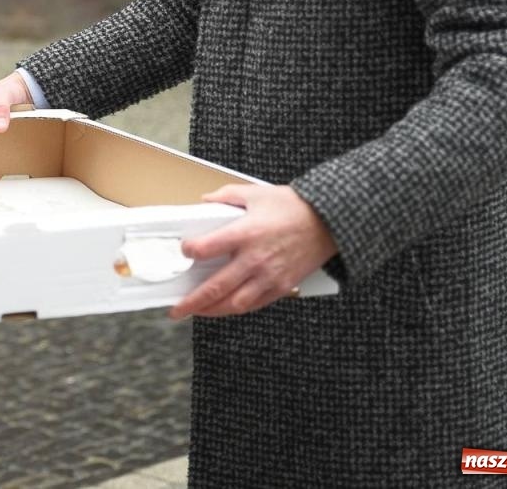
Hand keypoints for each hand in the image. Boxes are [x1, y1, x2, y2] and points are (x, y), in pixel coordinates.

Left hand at [168, 183, 337, 319]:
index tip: (184, 251)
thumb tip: (204, 202)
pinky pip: (255, 305)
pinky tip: (226, 308)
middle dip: (192, 302)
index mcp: (245, 233)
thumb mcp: (255, 193)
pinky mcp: (282, 287)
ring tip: (197, 313)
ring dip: (212, 311)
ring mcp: (269, 277)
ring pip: (235, 303)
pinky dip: (237, 309)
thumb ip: (225, 197)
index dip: (189, 251)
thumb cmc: (294, 206)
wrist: (329, 222)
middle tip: (177, 309)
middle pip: (216, 287)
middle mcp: (255, 259)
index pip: (206, 248)